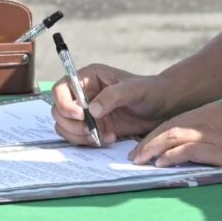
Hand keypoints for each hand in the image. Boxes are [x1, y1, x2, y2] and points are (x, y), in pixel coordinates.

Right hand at [50, 64, 169, 144]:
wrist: (163, 107)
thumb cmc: (150, 91)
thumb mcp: (133, 90)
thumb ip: (112, 96)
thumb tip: (91, 110)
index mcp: (88, 78)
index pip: (61, 89)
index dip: (65, 104)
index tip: (81, 115)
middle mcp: (83, 94)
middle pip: (59, 111)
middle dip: (72, 124)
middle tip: (91, 131)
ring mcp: (86, 112)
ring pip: (66, 126)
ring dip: (79, 136)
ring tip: (101, 137)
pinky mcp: (94, 126)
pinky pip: (79, 137)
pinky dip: (89, 142)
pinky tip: (108, 138)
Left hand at [129, 103, 221, 174]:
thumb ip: (213, 132)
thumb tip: (196, 147)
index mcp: (210, 111)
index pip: (175, 122)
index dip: (156, 134)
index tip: (143, 146)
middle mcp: (208, 118)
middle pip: (169, 128)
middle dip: (148, 142)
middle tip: (133, 155)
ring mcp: (213, 133)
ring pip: (173, 137)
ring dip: (153, 149)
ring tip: (139, 160)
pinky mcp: (220, 148)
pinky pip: (189, 150)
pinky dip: (172, 156)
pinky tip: (161, 163)